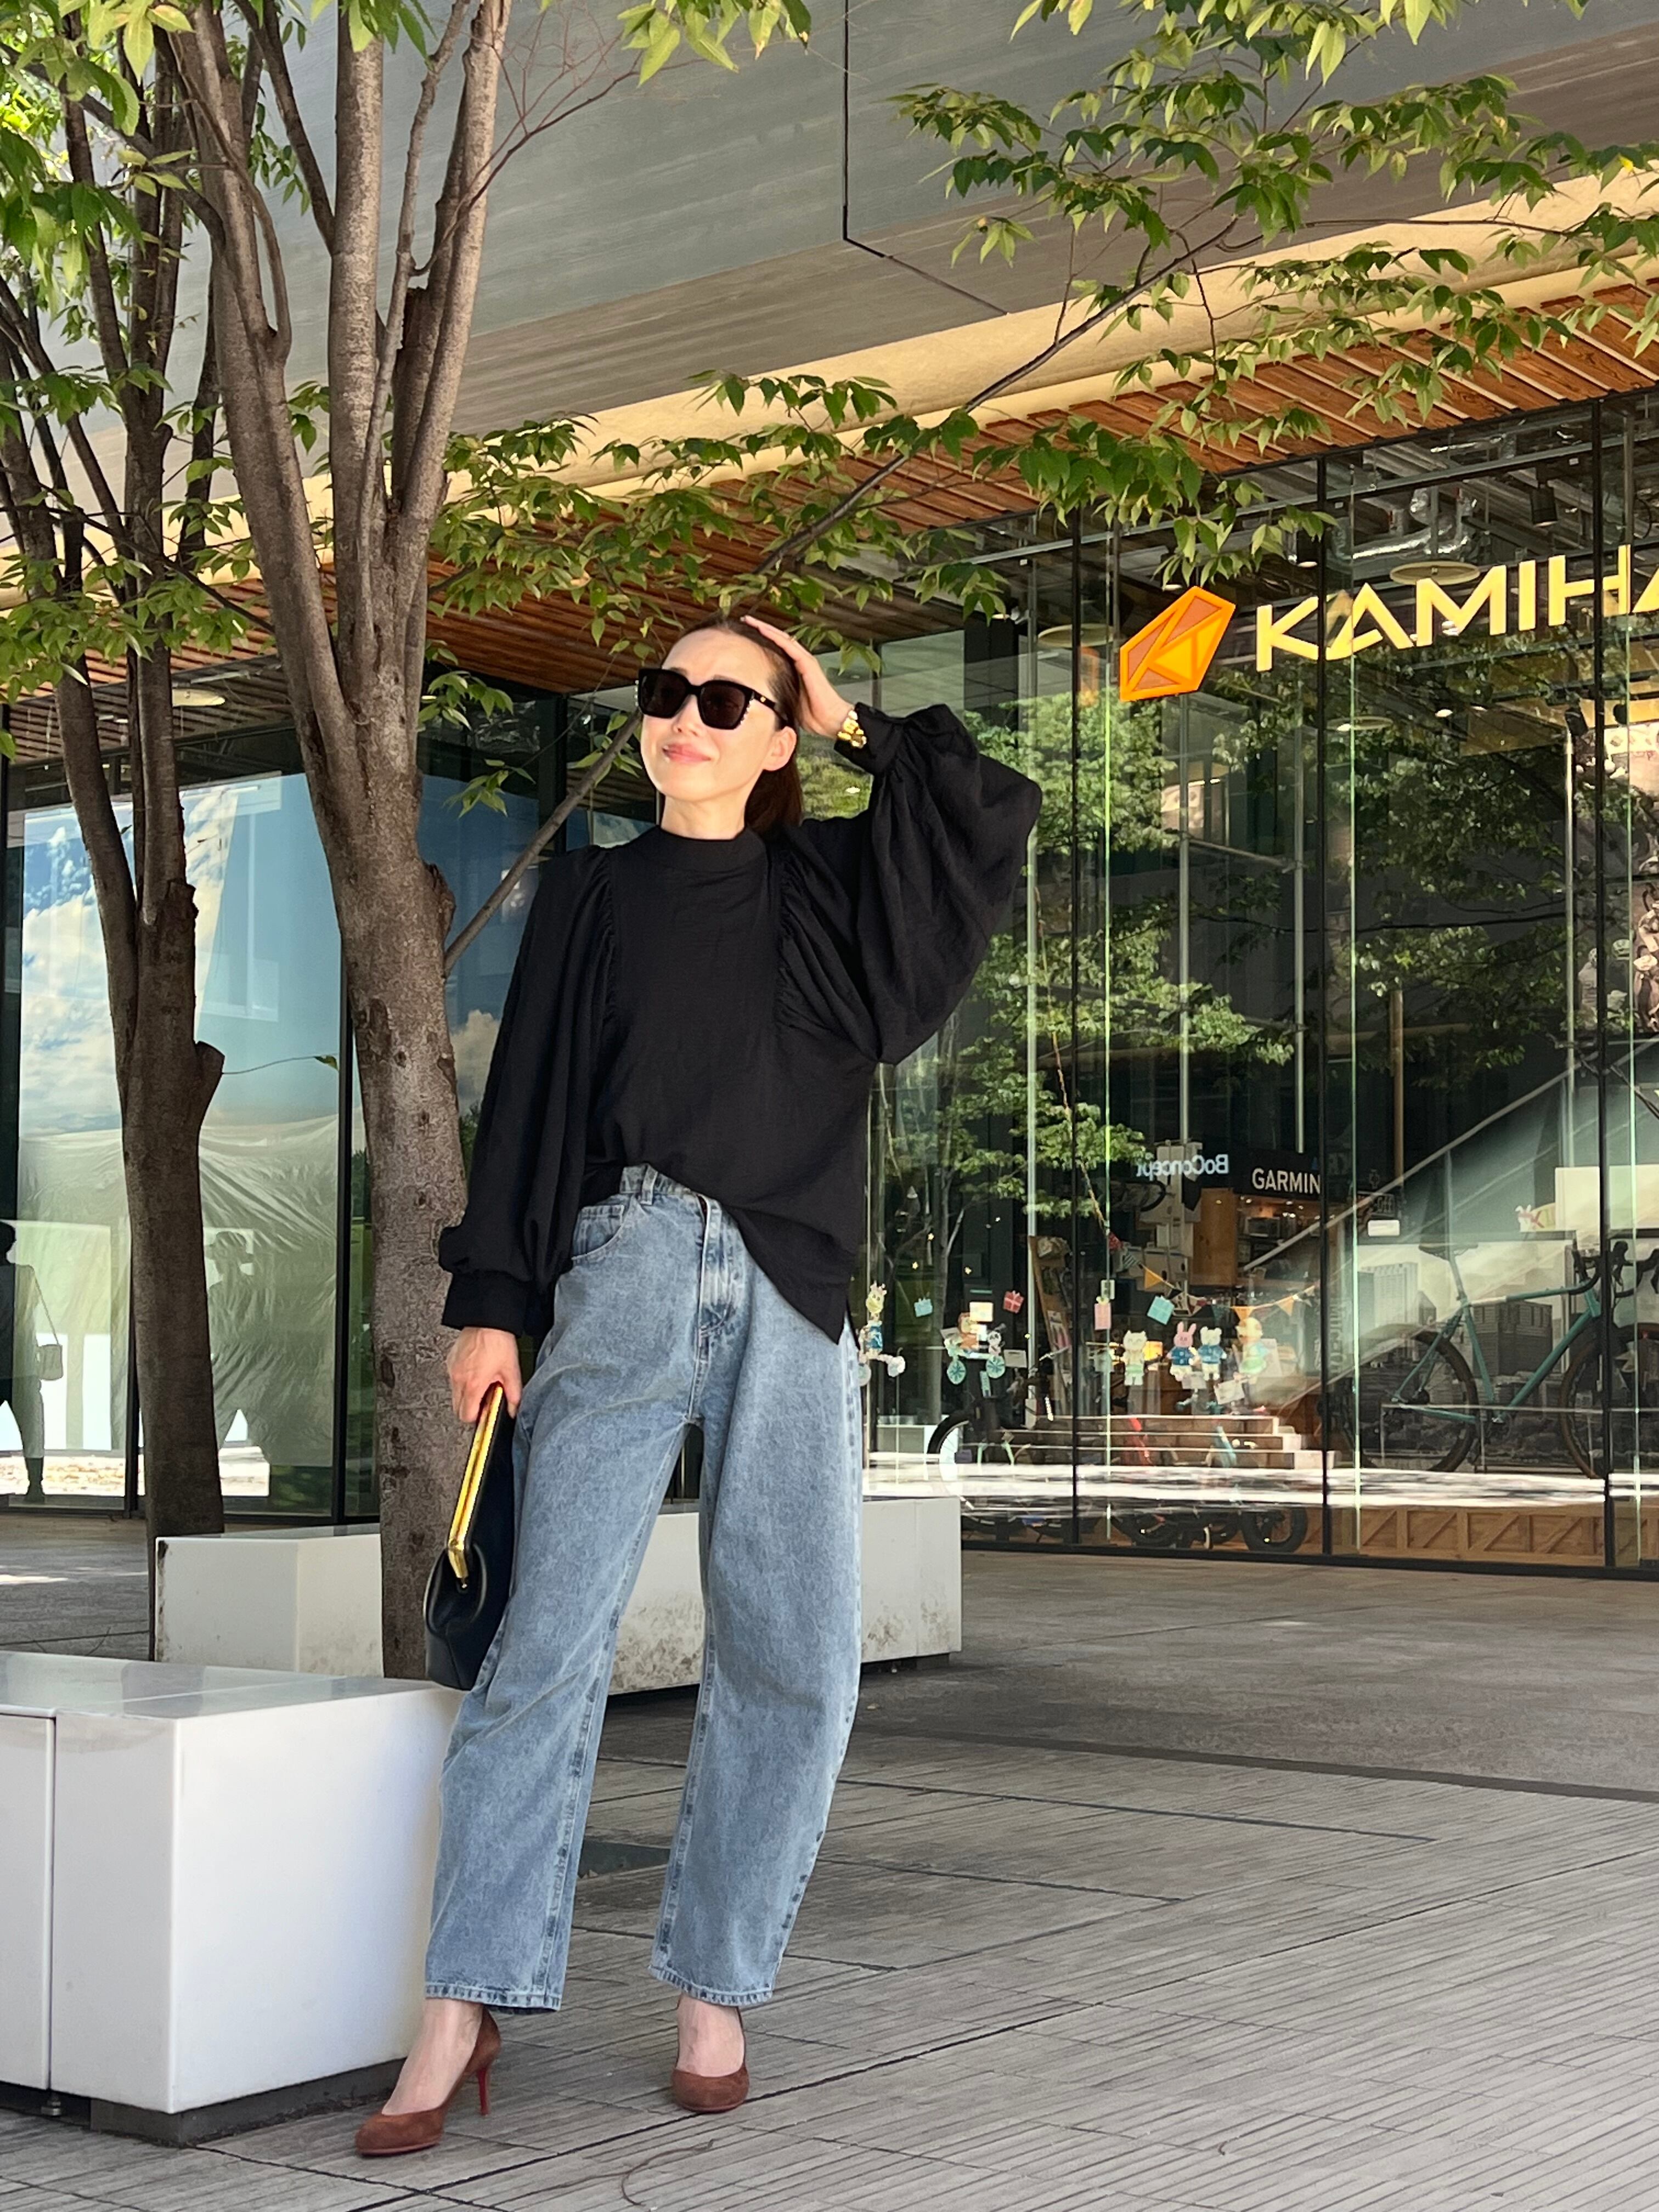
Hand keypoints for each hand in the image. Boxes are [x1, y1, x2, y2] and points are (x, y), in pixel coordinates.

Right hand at [447, 1327, 521, 1421]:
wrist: (487, 1319)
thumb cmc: (498, 1341)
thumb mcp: (511, 1371)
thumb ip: (513, 1395)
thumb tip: (513, 1409)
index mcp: (473, 1385)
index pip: (466, 1416)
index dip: (477, 1418)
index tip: (486, 1413)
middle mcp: (458, 1379)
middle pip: (457, 1409)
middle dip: (470, 1409)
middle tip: (485, 1399)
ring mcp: (452, 1370)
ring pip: (454, 1395)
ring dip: (467, 1395)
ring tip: (483, 1384)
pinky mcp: (450, 1362)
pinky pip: (453, 1380)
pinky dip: (463, 1382)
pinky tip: (476, 1373)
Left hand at [741, 615, 854, 738]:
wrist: (830, 720)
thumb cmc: (813, 715)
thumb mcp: (788, 701)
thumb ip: (777, 694)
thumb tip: (759, 696)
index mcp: (795, 669)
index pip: (777, 649)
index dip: (762, 639)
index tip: (745, 634)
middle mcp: (800, 660)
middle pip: (778, 639)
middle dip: (761, 628)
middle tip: (745, 620)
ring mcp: (804, 660)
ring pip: (782, 638)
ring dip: (765, 628)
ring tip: (750, 620)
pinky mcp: (807, 662)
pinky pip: (788, 645)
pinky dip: (775, 636)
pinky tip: (763, 629)